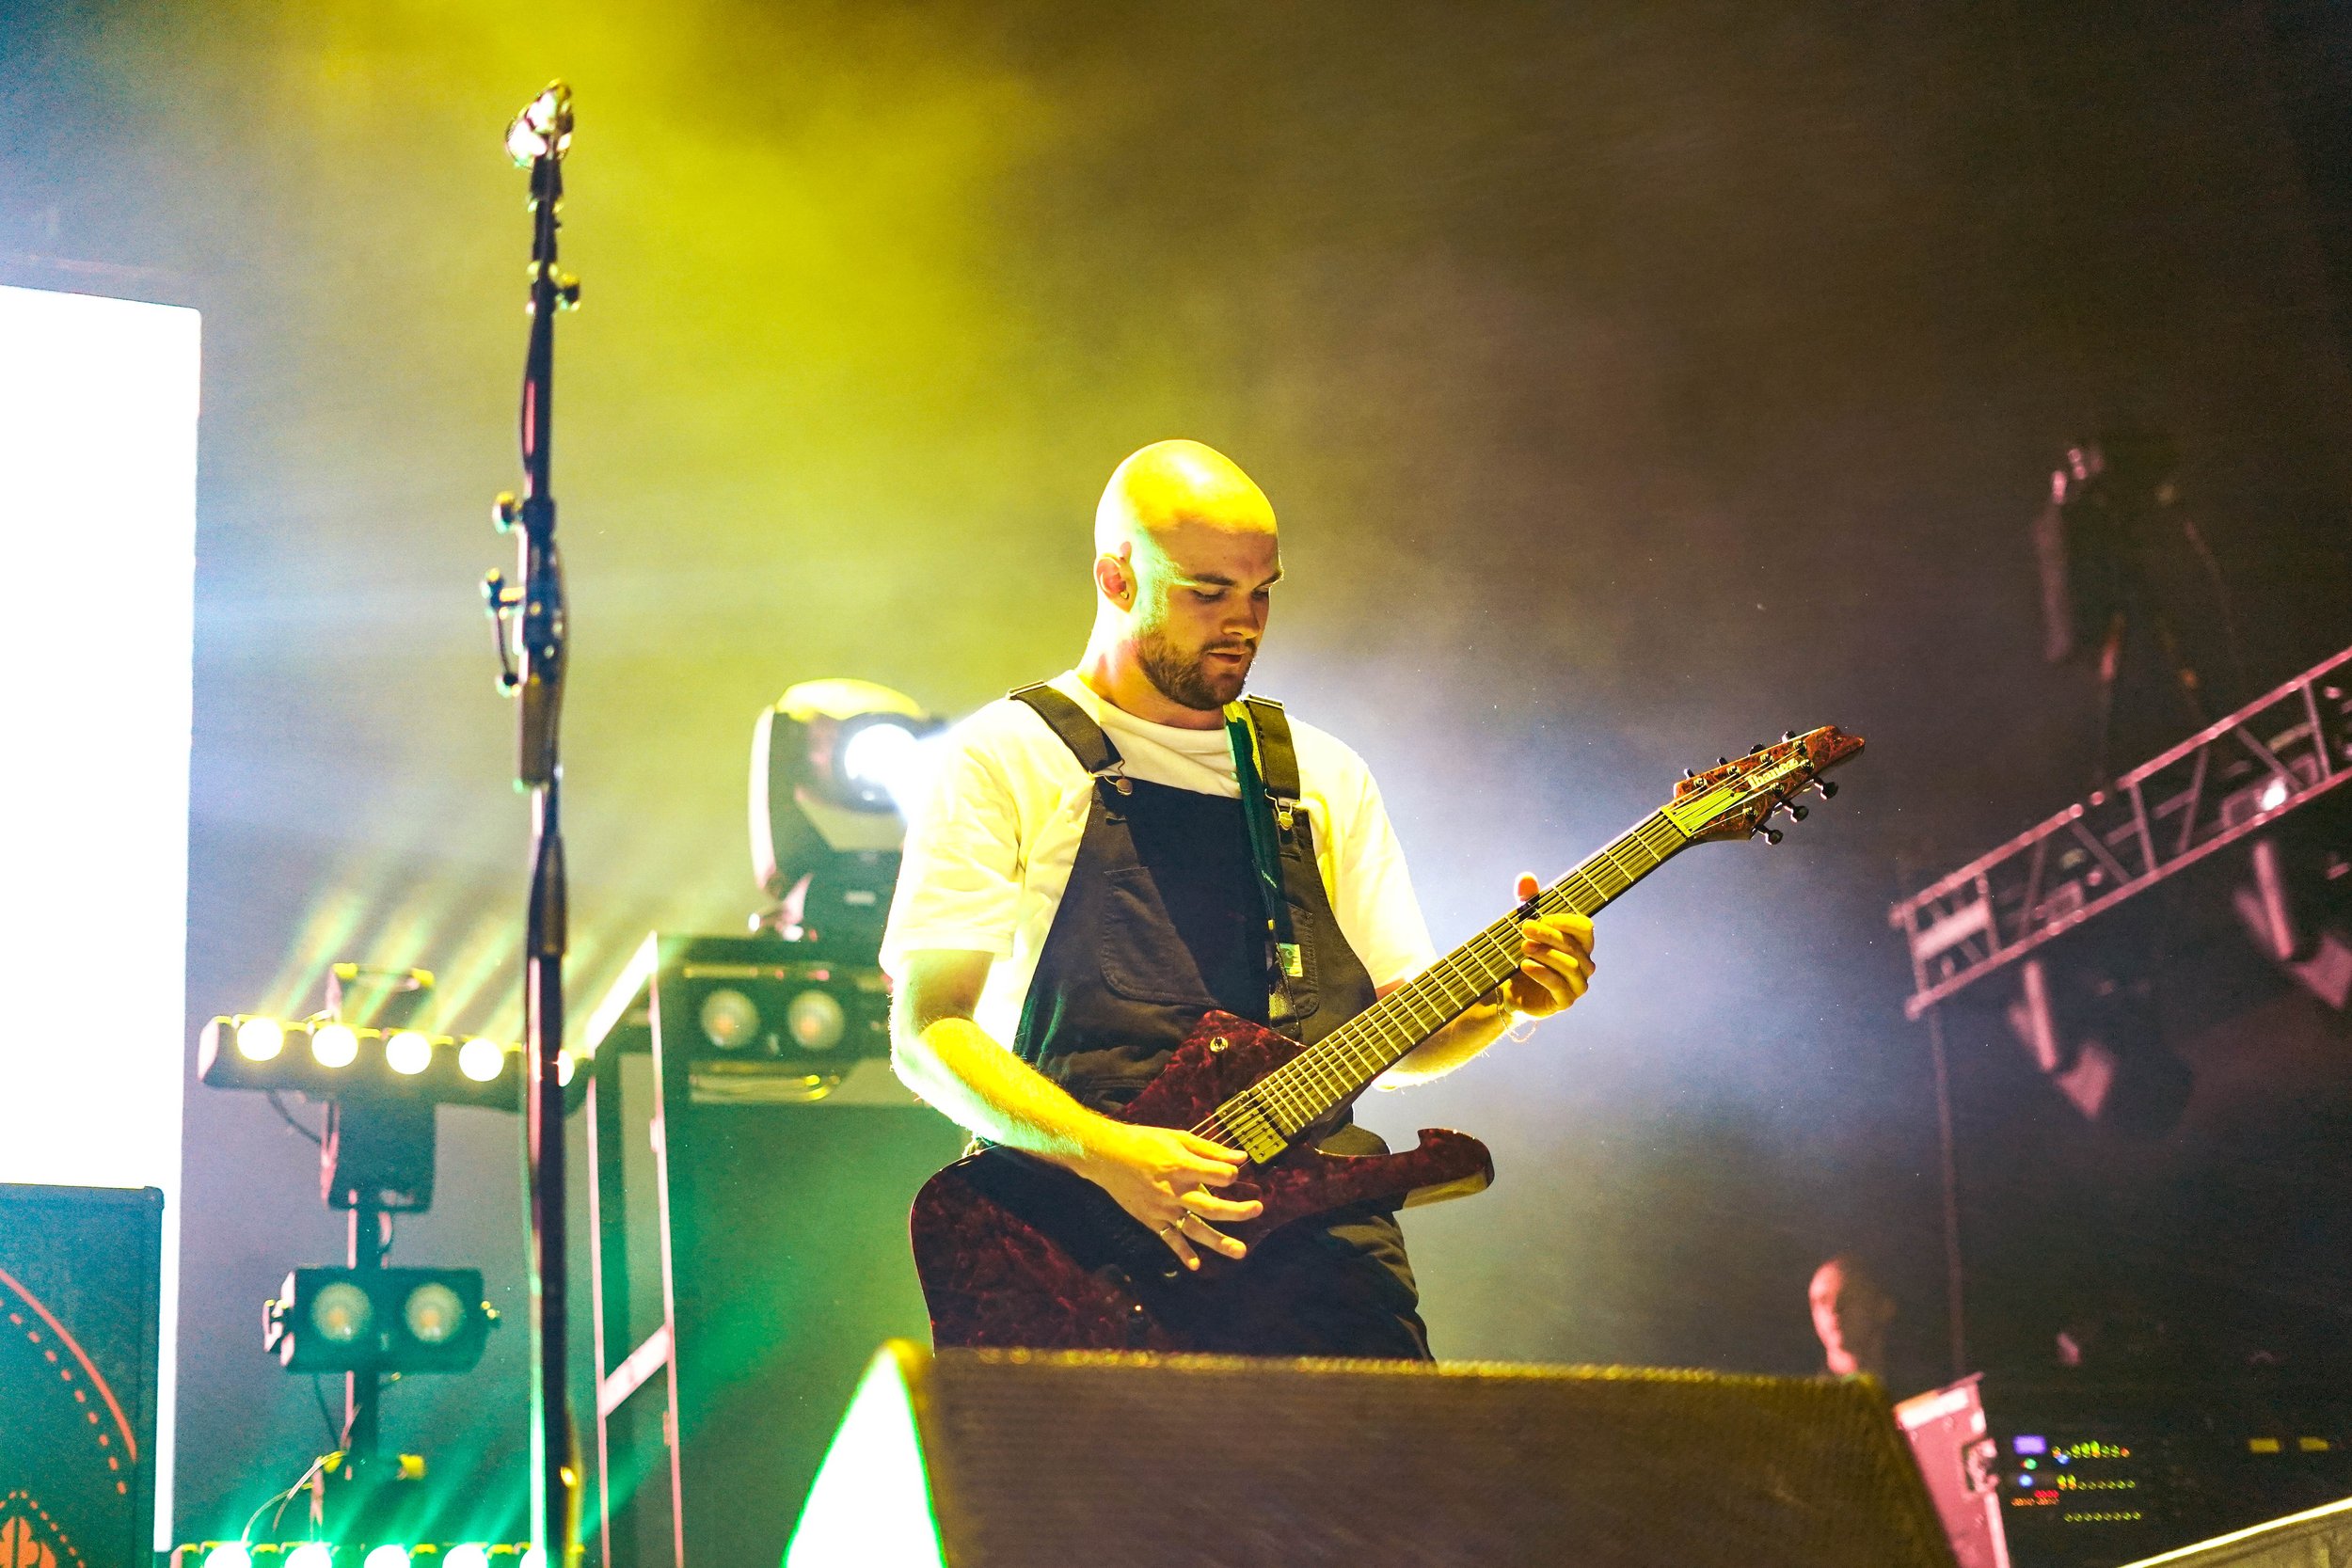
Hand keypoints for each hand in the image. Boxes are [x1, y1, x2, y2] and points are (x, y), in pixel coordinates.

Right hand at [1062, 1121, 1262, 1270]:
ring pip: (1195, 1229)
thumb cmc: (1144, 1142)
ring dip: (1218, 1241)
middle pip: (1212, 1207)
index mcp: (1181, 1166)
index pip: (1218, 1175)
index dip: (1230, 1174)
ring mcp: (1163, 1208)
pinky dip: (1182, 1253)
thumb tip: (1241, 1157)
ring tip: (1240, 1251)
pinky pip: (1169, 1239)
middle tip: (1258, 1210)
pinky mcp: (1151, 1219)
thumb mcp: (1178, 1137)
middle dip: (1238, 1211)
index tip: (1233, 1172)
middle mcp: (1174, 1191)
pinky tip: (1196, 1265)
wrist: (1106, 1156)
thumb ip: (1210, 1149)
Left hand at [1497, 871, 1596, 1019]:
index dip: (1564, 920)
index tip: (1541, 916)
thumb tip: (1526, 876)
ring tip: (1523, 947)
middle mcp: (1584, 964)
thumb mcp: (1524, 926)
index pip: (1584, 927)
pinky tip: (1525, 965)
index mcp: (1580, 944)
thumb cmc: (1523, 954)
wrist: (1509, 989)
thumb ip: (1528, 901)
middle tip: (1525, 928)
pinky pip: (1559, 986)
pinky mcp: (1564, 1001)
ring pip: (1570, 965)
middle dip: (1548, 934)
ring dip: (1546, 953)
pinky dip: (1542, 973)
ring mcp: (1577, 985)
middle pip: (1573, 945)